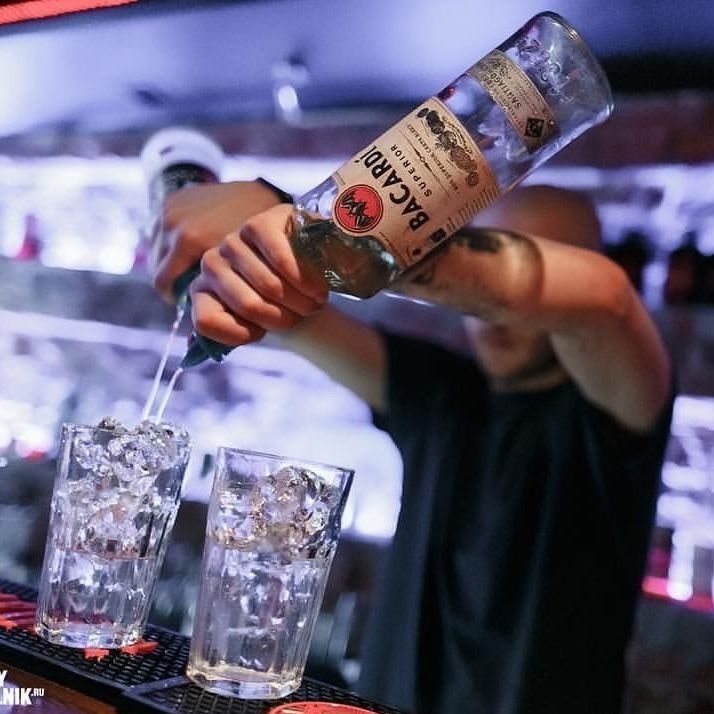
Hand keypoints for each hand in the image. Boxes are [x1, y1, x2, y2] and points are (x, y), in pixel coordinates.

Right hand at [151, 180, 281, 301]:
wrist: (259, 195)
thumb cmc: (255, 239)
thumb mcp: (239, 268)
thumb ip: (217, 293)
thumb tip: (195, 333)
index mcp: (189, 240)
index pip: (164, 285)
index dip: (176, 298)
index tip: (192, 301)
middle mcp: (173, 223)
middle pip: (158, 268)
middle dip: (174, 281)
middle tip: (193, 288)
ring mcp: (169, 209)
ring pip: (157, 250)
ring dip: (171, 262)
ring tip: (193, 269)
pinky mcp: (171, 200)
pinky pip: (161, 232)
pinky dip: (172, 243)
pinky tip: (192, 249)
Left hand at [190, 204, 328, 346]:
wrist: (312, 269)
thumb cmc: (282, 301)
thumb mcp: (257, 323)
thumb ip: (229, 330)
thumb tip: (194, 345)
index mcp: (203, 291)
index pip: (207, 321)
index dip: (245, 334)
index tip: (266, 331)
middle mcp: (211, 264)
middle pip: (248, 306)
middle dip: (285, 318)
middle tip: (303, 315)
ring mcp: (232, 242)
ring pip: (269, 285)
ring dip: (301, 301)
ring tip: (314, 301)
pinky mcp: (259, 224)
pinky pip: (280, 258)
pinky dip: (304, 279)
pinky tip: (316, 287)